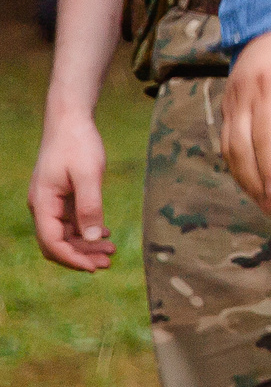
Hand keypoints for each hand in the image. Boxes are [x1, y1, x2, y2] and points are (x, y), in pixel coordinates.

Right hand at [28, 109, 114, 270]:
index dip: (72, 258)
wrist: (70, 119)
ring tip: (111, 252)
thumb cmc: (78, 143)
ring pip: (65, 233)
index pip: (52, 242)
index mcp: (43, 203)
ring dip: (86, 244)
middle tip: (108, 263)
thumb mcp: (88, 174)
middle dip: (80, 255)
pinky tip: (105, 234)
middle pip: (57, 242)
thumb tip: (93, 237)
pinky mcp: (61, 196)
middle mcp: (43, 206)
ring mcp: (51, 202)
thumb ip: (90, 206)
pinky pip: (71, 221)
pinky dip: (86, 230)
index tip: (94, 267)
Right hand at [220, 28, 270, 211]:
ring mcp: (230, 97)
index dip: (270, 168)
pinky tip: (251, 177)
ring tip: (262, 199)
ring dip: (243, 176)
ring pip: (228, 145)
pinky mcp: (226, 103)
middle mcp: (244, 93)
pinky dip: (236, 161)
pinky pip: (227, 137)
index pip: (267, 134)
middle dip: (254, 180)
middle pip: (240, 146)